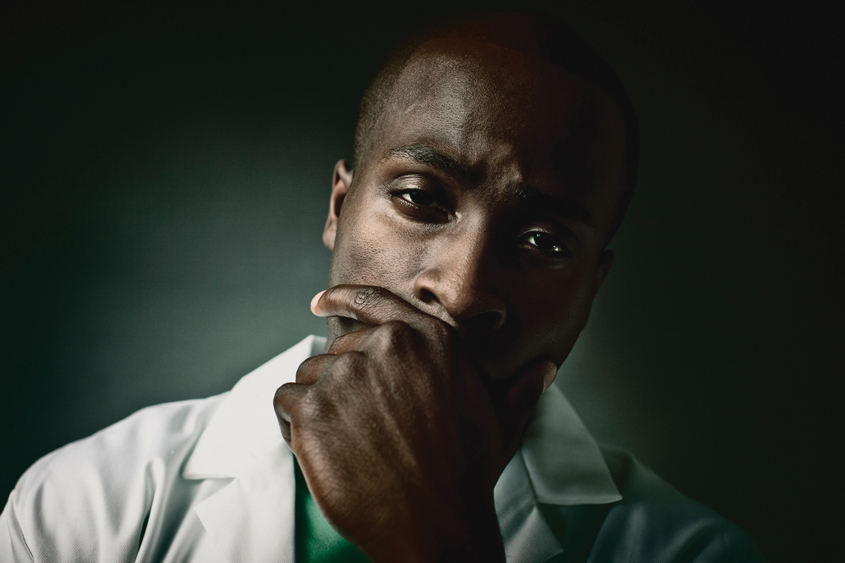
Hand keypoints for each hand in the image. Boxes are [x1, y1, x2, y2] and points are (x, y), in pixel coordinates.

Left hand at [274, 285, 555, 561]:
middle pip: (337, 350)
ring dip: (317, 405)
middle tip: (358, 424)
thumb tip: (545, 370)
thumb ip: (517, 389)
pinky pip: (286, 402)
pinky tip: (321, 450)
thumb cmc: (466, 473)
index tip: (319, 302)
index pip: (373, 300)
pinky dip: (293, 425)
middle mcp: (385, 346)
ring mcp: (345, 375)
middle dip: (340, 383)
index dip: (341, 298)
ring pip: (310, 376)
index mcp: (427, 338)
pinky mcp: (312, 409)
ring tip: (345, 443)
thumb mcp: (499, 421)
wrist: (436, 523)